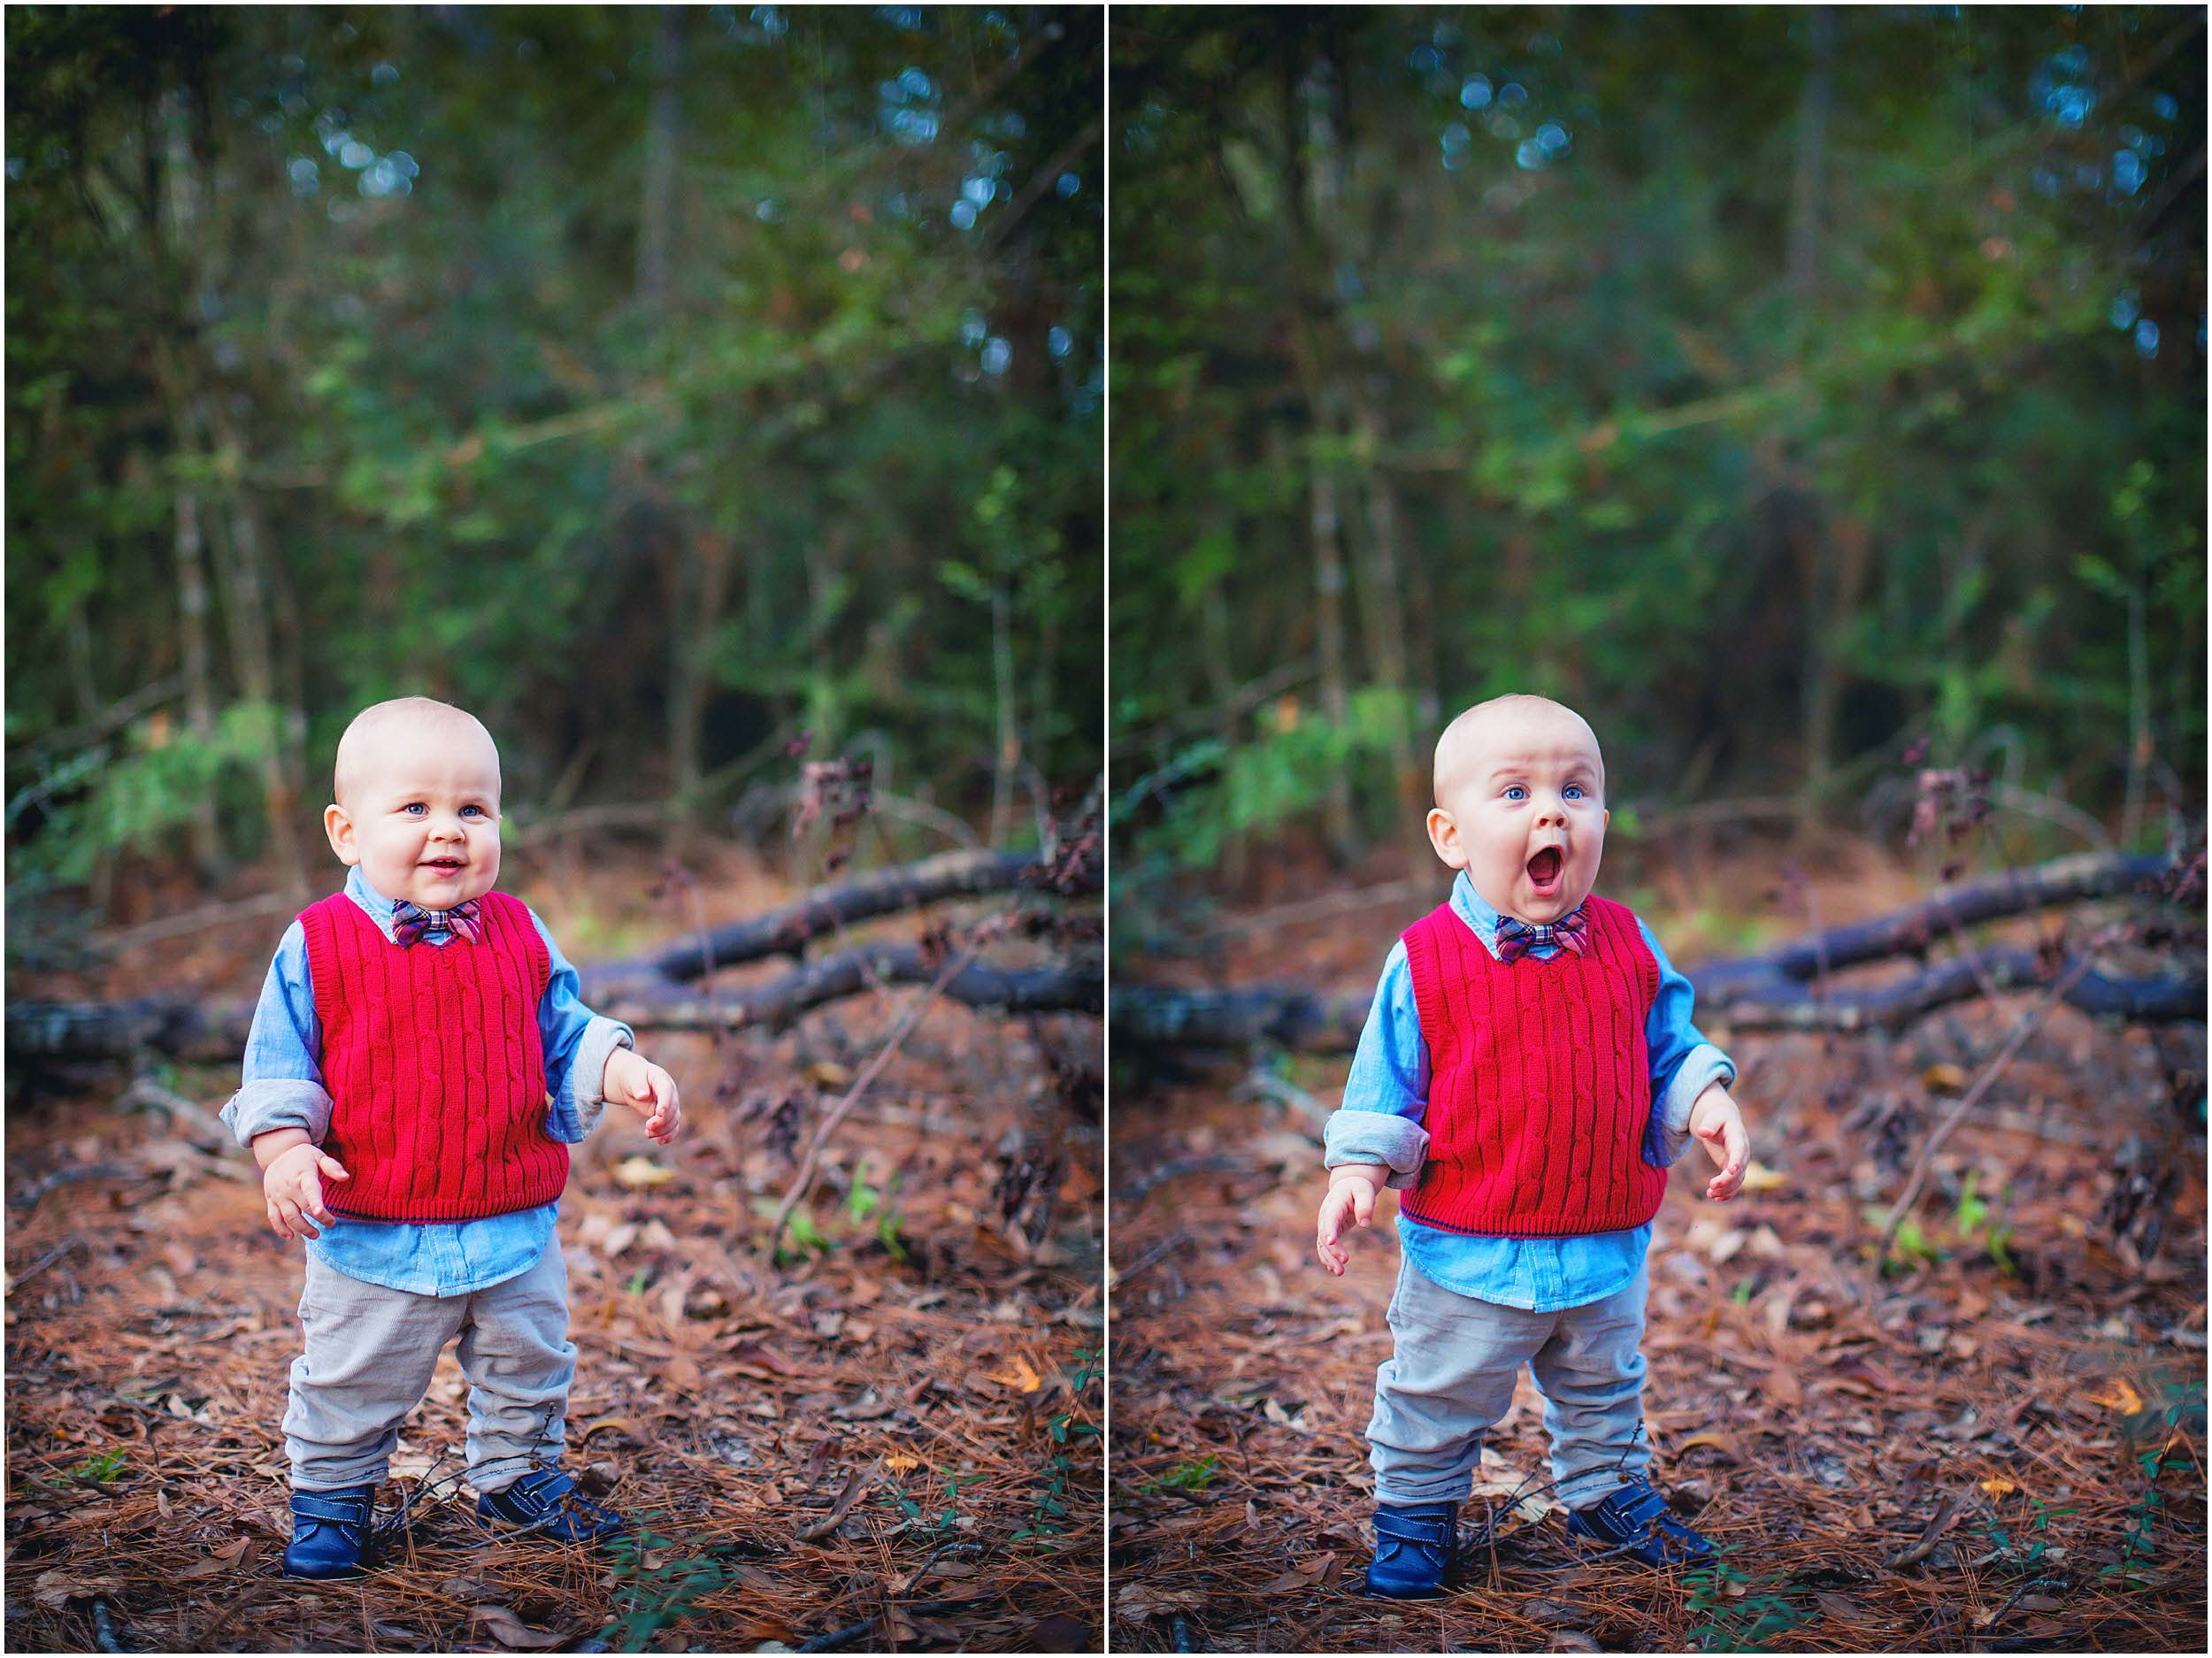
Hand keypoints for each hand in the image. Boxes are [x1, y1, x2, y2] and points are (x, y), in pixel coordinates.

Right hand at [262, 1142, 349, 1240]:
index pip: (310, 1189)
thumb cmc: (304, 1157)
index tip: (320, 1212)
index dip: (315, 1201)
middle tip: (331, 1224)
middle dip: (319, 1218)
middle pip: (303, 1207)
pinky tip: (291, 1237)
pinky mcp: (271, 1201)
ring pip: (289, 1216)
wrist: (277, 1154)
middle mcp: (289, 1186)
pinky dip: (281, 1229)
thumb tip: (345, 1177)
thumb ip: (332, 1167)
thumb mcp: (319, 1156)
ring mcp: (278, 1195)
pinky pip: (274, 1218)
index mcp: (303, 1174)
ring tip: (316, 1235)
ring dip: (302, 1228)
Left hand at [603, 1047, 681, 1143]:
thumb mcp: (634, 1077)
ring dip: (663, 1130)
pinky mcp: (667, 1116)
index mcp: (663, 1081)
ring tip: (648, 1134)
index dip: (665, 1103)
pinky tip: (660, 1141)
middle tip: (648, 1127)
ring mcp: (670, 1105)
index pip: (667, 1092)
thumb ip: (638, 1086)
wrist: (635, 1082)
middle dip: (661, 1120)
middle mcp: (670, 1094)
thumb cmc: (634, 1077)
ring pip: (673, 1120)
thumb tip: (642, 1096)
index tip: (659, 1113)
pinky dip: (668, 1135)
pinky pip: (672, 1127)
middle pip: (672, 1109)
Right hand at [1315, 1171, 1381, 1276]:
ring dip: (1329, 1258)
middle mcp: (1325, 1216)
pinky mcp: (1329, 1232)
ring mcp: (1325, 1225)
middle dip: (1333, 1249)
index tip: (1331, 1241)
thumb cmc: (1358, 1187)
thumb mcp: (1365, 1191)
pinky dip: (1328, 1258)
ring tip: (1340, 1272)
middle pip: (1324, 1234)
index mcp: (1334, 1204)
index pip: (1330, 1218)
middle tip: (1345, 1261)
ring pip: (1322, 1244)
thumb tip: (1365, 1224)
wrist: (1348, 1185)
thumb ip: (1365, 1205)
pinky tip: (1335, 1269)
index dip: (1329, 1229)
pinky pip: (1325, 1247)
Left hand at [1689, 1084, 1748, 1201]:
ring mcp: (1739, 1161)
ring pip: (1737, 1179)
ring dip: (1726, 1189)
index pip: (1740, 1150)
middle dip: (1727, 1179)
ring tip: (1710, 1194)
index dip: (1737, 1161)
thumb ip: (1709, 1124)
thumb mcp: (1713, 1117)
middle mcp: (1742, 1151)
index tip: (1731, 1170)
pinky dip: (1727, 1192)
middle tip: (1711, 1186)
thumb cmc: (1717, 1117)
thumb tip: (1702, 1131)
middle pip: (1740, 1169)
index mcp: (1738, 1137)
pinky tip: (1717, 1198)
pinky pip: (1734, 1183)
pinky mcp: (1732, 1168)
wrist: (1724, 1120)